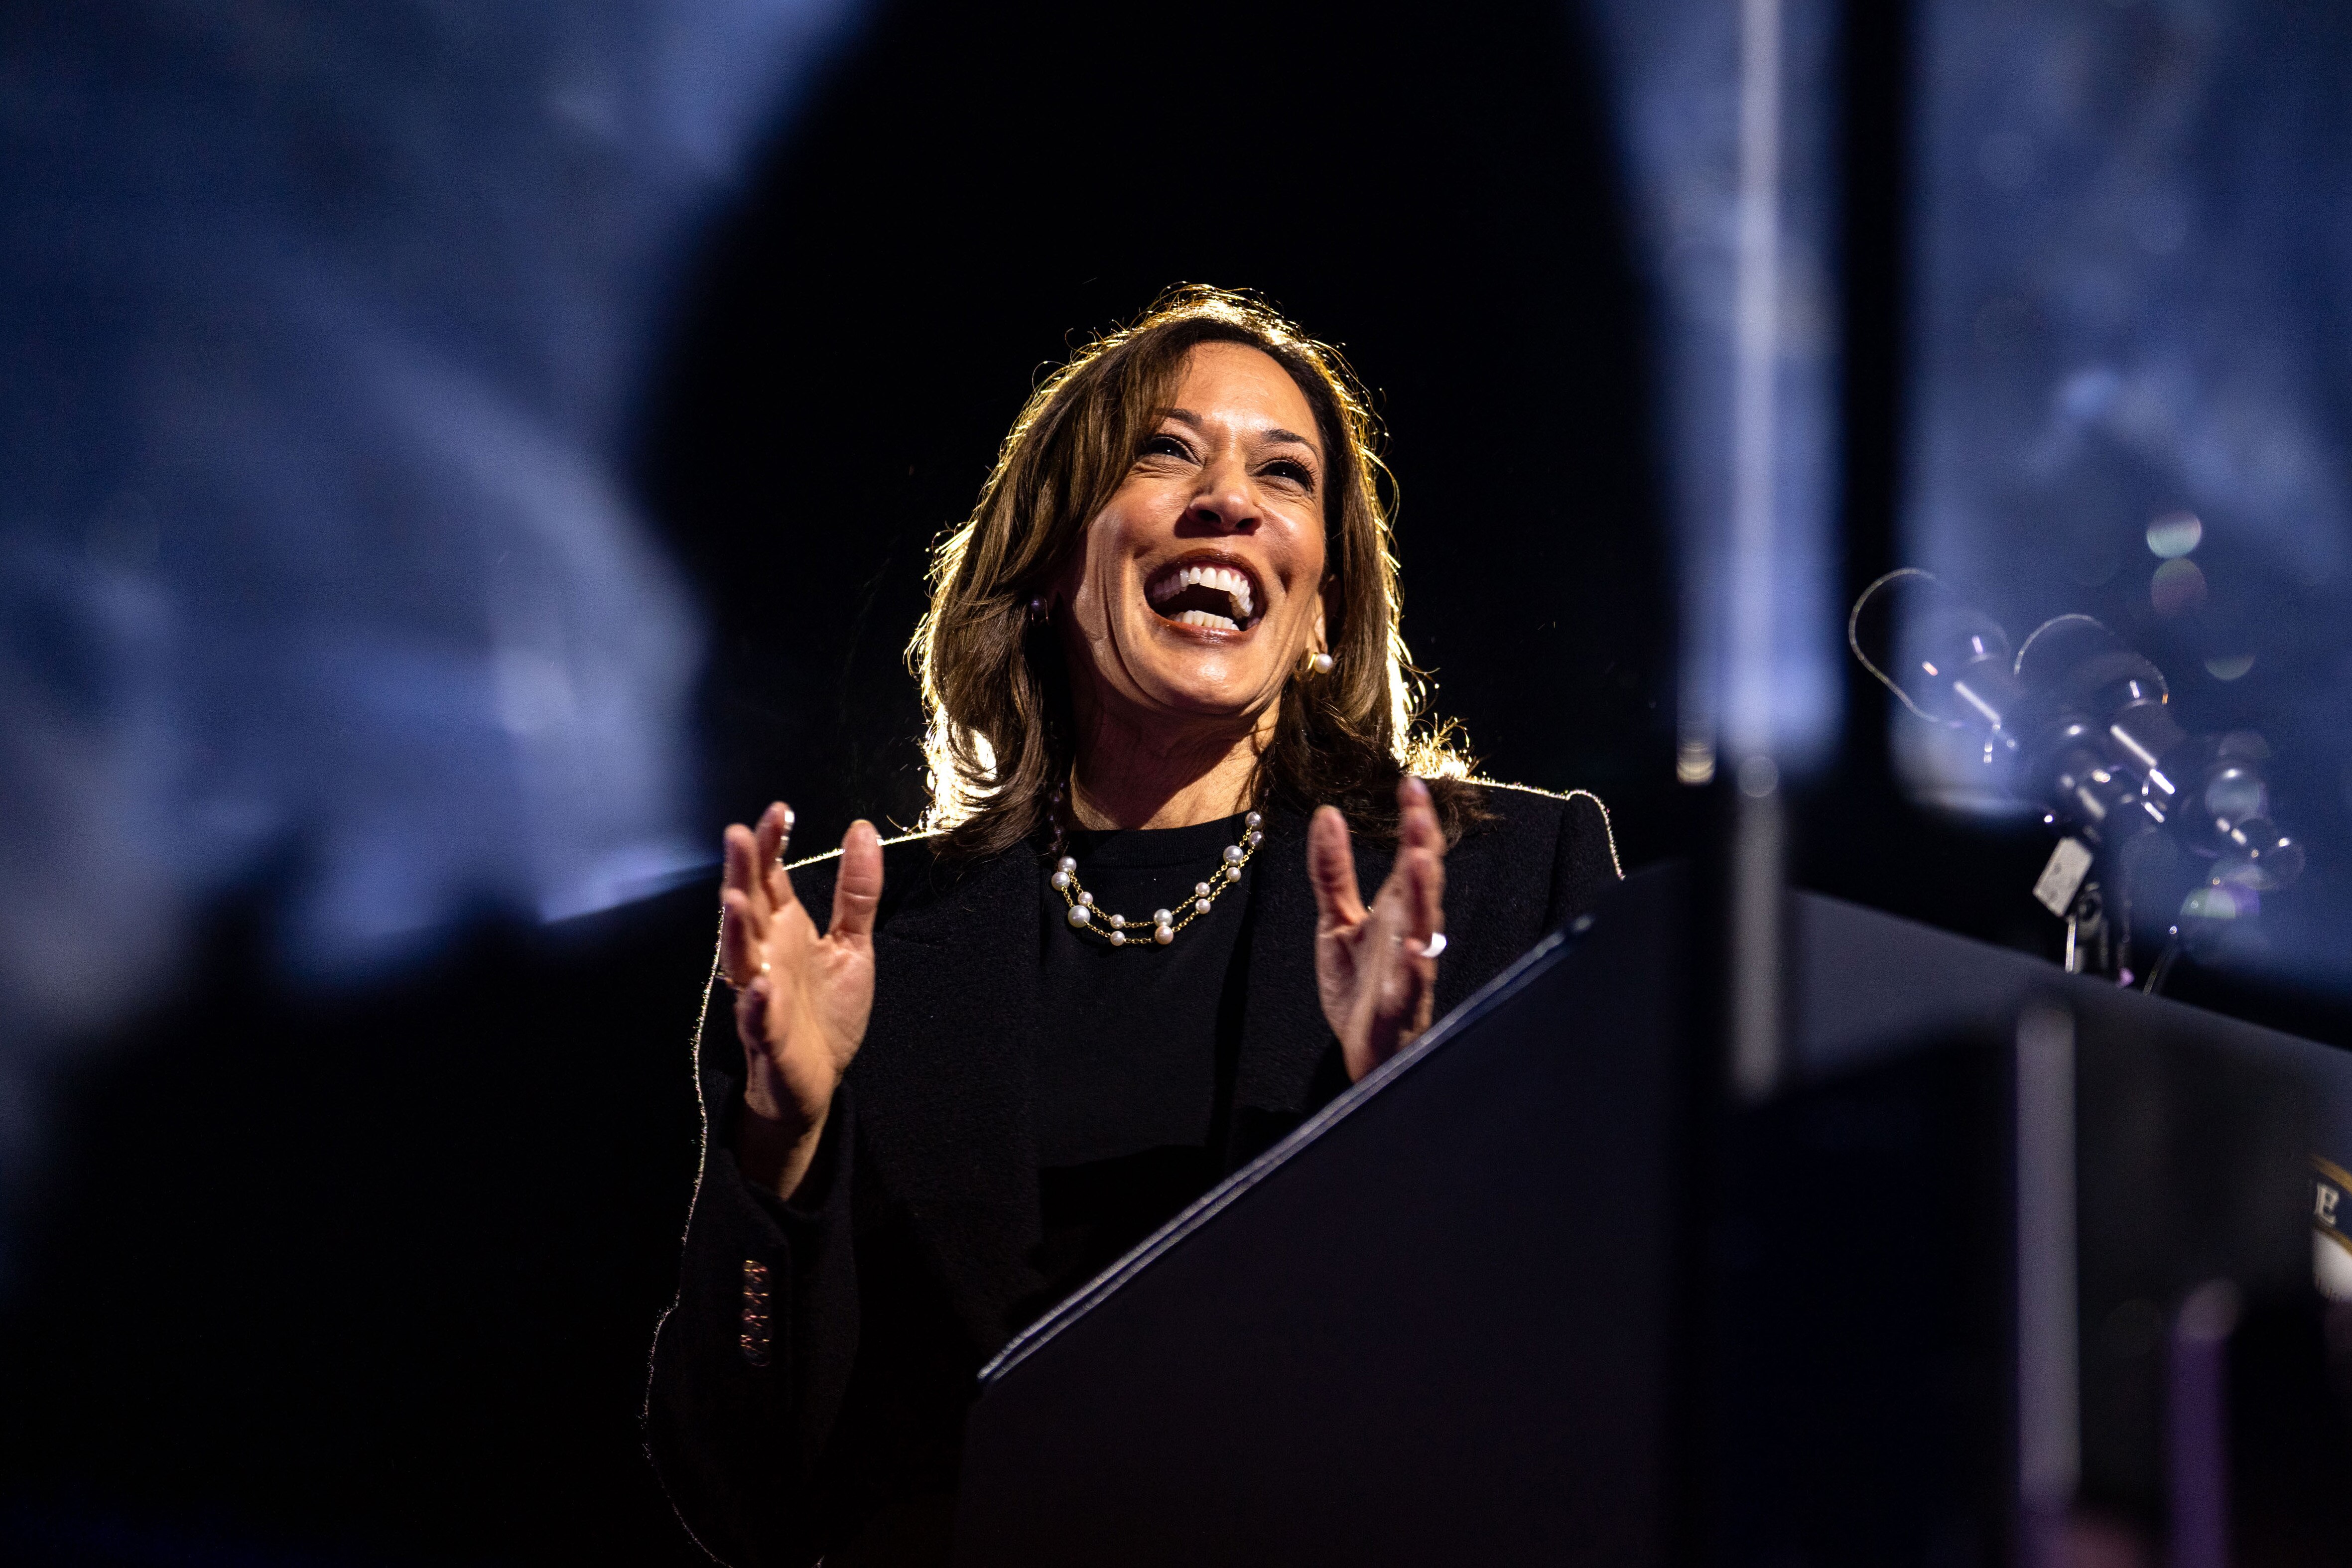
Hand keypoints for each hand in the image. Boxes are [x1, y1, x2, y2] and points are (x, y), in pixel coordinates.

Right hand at [719, 803, 882, 1199]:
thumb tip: (862, 828)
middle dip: (741, 873)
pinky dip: (756, 1004)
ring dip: (736, 931)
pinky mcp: (768, 1037)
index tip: (779, 810)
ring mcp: (762, 995)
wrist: (818, 1081)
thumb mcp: (852, 943)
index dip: (770, 846)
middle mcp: (766, 955)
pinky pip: (758, 1018)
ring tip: (736, 900)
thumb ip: (856, 891)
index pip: (770, 879)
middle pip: (747, 908)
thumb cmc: (826, 1012)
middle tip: (738, 836)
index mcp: (785, 929)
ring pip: (740, 958)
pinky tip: (759, 986)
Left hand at [1309, 775, 1447, 1081]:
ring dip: (1422, 895)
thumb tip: (1327, 814)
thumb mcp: (1335, 921)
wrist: (1364, 1052)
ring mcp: (1409, 972)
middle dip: (1422, 847)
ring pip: (1423, 929)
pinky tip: (1412, 949)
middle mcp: (1409, 935)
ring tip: (1419, 861)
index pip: (1411, 857)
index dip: (1414, 822)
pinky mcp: (1398, 1008)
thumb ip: (1333, 872)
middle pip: (1422, 885)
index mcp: (1396, 911)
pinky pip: (1410, 987)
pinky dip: (1414, 968)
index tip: (1410, 783)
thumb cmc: (1359, 986)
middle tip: (1419, 810)